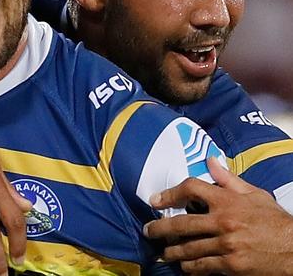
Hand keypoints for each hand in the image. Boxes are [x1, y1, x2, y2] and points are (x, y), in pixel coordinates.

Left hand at [144, 157, 292, 274]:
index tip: (155, 200)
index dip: (170, 193)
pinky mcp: (231, 265)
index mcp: (227, 200)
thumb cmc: (275, 221)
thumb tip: (210, 160)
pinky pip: (203, 266)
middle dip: (160, 228)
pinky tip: (185, 267)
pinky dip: (190, 267)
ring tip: (163, 252)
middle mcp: (223, 221)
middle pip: (182, 223)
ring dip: (172, 251)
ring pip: (189, 248)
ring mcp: (226, 244)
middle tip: (149, 231)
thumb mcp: (255, 194)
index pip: (191, 188)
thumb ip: (228, 179)